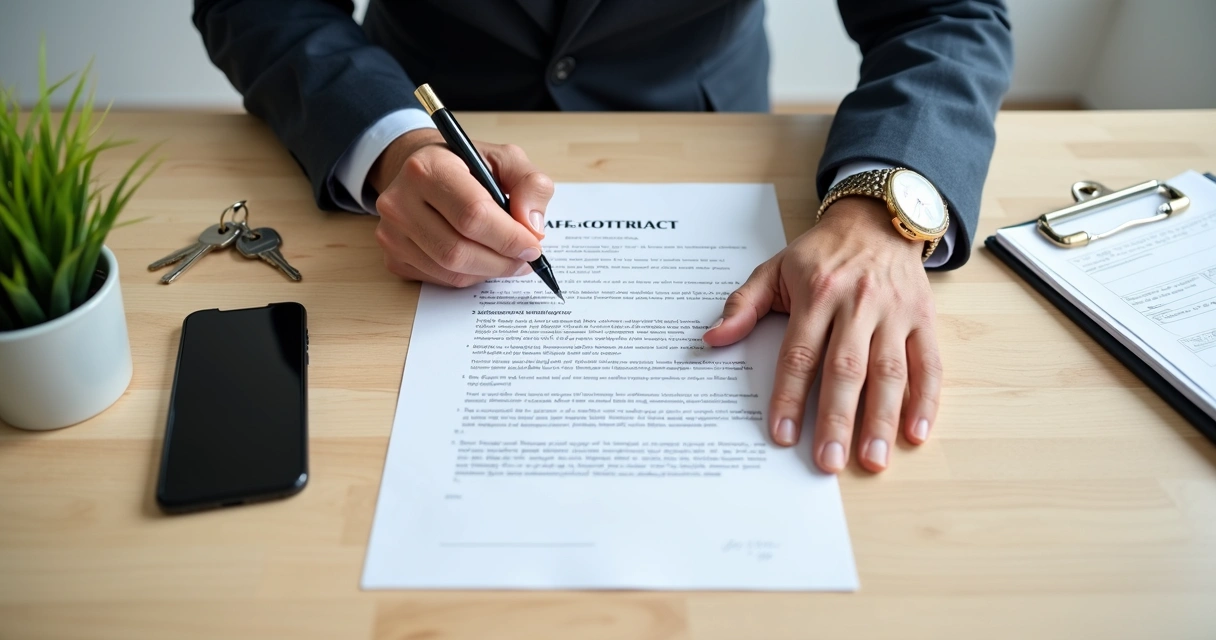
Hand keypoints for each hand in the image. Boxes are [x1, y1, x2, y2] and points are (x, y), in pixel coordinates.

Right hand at [370, 128, 554, 286]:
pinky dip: (469, 276)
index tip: (533, 244)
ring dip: (488, 271)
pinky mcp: (393, 256)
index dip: (509, 237)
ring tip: (507, 258)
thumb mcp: (505, 159)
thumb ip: (530, 184)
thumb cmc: (466, 166)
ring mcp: (391, 233)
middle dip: (502, 261)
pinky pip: (439, 280)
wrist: (423, 172)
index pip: (472, 215)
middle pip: (459, 251)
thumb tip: (532, 227)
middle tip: (525, 258)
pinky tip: (480, 258)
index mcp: (428, 168)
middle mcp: (400, 201)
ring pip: (451, 271)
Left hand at [702, 197, 942, 473]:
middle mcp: (858, 304)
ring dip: (881, 418)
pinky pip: (929, 363)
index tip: (782, 433)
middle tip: (828, 460)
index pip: (799, 353)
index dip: (789, 395)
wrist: (878, 219)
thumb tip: (713, 338)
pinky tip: (915, 433)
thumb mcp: (775, 268)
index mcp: (817, 294)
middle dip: (836, 418)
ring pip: (890, 371)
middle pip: (846, 368)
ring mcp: (894, 313)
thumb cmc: (822, 253)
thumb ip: (743, 305)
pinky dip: (925, 400)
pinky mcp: (924, 319)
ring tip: (871, 459)